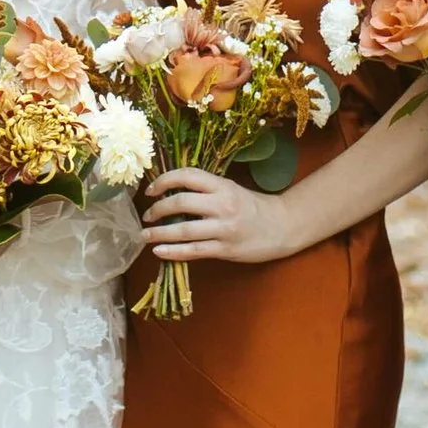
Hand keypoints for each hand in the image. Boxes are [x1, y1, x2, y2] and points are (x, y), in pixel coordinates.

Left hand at [139, 165, 306, 271]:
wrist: (282, 226)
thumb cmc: (254, 207)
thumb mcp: (231, 189)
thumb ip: (206, 190)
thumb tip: (171, 192)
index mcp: (223, 185)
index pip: (187, 175)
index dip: (164, 180)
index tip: (151, 190)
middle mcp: (222, 204)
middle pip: (180, 202)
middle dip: (157, 209)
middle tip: (147, 216)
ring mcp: (224, 228)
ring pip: (183, 229)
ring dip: (159, 233)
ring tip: (145, 235)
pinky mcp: (226, 249)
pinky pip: (194, 250)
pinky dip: (173, 251)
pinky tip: (159, 251)